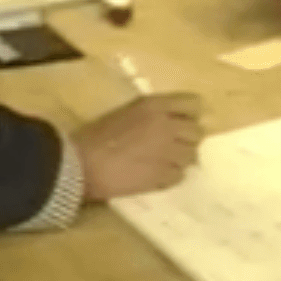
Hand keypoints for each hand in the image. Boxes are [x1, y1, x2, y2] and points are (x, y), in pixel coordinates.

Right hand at [72, 92, 203, 200]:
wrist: (83, 164)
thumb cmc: (98, 134)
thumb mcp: (128, 112)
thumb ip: (153, 113)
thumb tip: (172, 120)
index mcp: (156, 106)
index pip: (193, 103)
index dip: (190, 113)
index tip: (183, 120)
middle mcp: (168, 126)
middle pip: (197, 132)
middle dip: (187, 138)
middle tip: (173, 144)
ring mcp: (168, 152)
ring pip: (191, 156)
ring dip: (180, 158)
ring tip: (163, 162)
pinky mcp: (163, 176)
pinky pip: (180, 176)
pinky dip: (171, 176)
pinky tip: (156, 175)